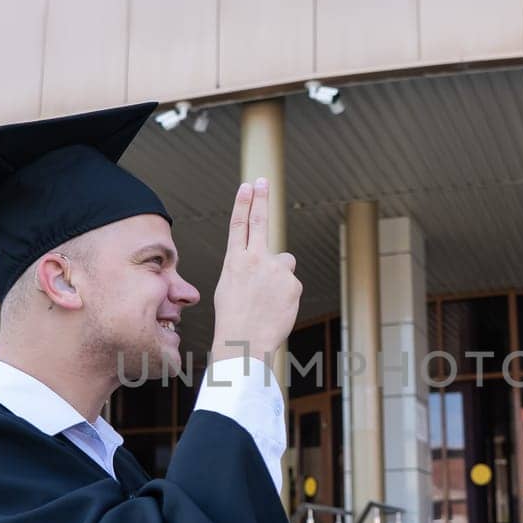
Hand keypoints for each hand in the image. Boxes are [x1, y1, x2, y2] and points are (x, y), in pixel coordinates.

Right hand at [210, 179, 300, 363]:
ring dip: (279, 276)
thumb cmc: (234, 318)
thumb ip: (248, 267)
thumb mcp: (230, 287)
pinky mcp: (293, 283)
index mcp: (235, 261)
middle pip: (261, 223)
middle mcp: (255, 260)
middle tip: (263, 181)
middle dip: (261, 200)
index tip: (248, 186)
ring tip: (267, 299)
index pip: (239, 224)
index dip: (244, 203)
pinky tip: (275, 308)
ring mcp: (276, 270)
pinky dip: (286, 294)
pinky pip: (291, 283)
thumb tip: (269, 260)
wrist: (245, 341)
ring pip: (283, 264)